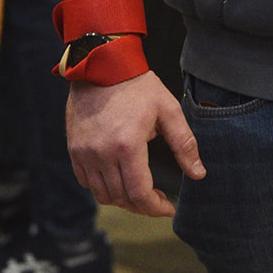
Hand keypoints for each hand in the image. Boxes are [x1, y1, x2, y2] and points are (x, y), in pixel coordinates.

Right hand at [66, 71, 204, 217]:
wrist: (102, 64)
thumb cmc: (137, 85)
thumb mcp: (168, 109)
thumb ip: (184, 143)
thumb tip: (198, 173)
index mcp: (127, 145)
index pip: (139, 193)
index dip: (155, 207)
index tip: (168, 208)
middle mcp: (102, 154)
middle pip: (121, 198)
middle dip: (142, 205)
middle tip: (156, 200)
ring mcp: (85, 153)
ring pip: (102, 194)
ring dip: (122, 199)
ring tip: (138, 191)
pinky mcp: (74, 149)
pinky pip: (86, 181)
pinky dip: (102, 187)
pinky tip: (117, 178)